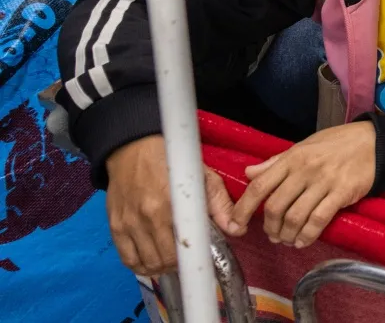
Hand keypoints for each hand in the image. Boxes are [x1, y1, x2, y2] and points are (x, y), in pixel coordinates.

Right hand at [104, 135, 236, 276]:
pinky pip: (127, 259)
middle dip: (177, 265)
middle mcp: (148, 217)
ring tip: (168, 261)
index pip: (183, 245)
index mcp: (172, 204)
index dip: (192, 257)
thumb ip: (220, 204)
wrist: (134, 150)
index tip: (198, 256)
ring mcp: (129, 224)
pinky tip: (150, 261)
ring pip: (146, 263)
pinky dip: (140, 266)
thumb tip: (236, 229)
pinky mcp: (115, 227)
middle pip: (164, 259)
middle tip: (184, 259)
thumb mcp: (203, 177)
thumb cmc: (173, 163)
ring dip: (159, 268)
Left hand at [230, 121, 377, 248]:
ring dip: (286, 235)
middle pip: (275, 207)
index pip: (259, 186)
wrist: (375, 141)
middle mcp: (305, 170)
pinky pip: (318, 220)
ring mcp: (324, 182)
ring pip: (295, 217)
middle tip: (272, 235)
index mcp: (292, 158)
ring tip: (287, 240)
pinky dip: (307, 236)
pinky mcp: (342, 193)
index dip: (243, 209)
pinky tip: (303, 241)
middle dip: (269, 228)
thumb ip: (276, 162)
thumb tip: (249, 173)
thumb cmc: (338, 143)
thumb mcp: (304, 146)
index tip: (236, 225)